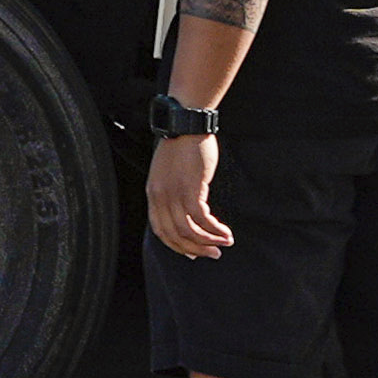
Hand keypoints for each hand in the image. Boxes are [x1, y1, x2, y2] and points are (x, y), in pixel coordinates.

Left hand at [146, 127, 228, 260]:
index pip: (160, 230)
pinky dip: (214, 229)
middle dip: (196, 248)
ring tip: (225, 242)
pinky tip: (225, 231)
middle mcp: (160, 197)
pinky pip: (201, 219)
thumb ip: (173, 192)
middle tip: (214, 253)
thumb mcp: (169, 173)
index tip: (193, 252)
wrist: (185, 123)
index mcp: (153, 194)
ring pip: (189, 230)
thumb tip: (188, 212)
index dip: (177, 245)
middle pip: (174, 235)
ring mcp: (173, 194)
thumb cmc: (182, 145)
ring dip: (209, 241)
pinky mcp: (190, 188)